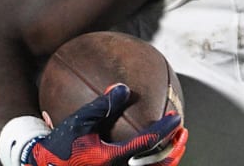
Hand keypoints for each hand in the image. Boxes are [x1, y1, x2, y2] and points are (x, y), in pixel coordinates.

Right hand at [25, 84, 186, 165]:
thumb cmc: (60, 146)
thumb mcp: (78, 123)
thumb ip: (102, 105)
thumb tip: (123, 87)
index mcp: (112, 158)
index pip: (148, 143)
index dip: (166, 130)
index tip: (177, 118)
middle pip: (157, 165)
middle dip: (175, 150)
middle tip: (183, 134)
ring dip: (166, 160)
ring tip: (175, 145)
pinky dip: (151, 164)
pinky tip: (152, 153)